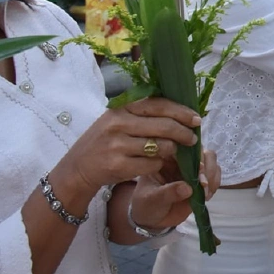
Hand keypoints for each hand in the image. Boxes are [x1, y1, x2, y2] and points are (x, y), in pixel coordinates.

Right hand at [59, 98, 200, 197]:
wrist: (77, 168)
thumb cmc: (104, 141)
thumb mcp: (118, 120)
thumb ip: (143, 114)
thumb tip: (181, 111)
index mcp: (121, 108)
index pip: (159, 105)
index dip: (182, 112)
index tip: (197, 119)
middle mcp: (118, 124)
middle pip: (164, 126)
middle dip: (184, 133)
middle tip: (193, 139)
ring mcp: (117, 145)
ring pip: (161, 146)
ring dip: (172, 150)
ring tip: (172, 151)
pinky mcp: (118, 165)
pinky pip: (152, 164)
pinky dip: (158, 164)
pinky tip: (155, 163)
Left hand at [129, 149, 220, 231]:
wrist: (151, 219)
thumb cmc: (145, 205)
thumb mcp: (151, 200)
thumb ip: (168, 193)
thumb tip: (188, 188)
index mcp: (164, 157)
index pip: (181, 145)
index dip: (192, 154)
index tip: (198, 169)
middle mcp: (180, 159)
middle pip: (201, 150)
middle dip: (206, 167)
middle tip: (203, 184)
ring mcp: (192, 168)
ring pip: (211, 160)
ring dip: (212, 175)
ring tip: (205, 192)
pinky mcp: (201, 179)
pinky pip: (215, 174)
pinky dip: (215, 183)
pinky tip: (207, 195)